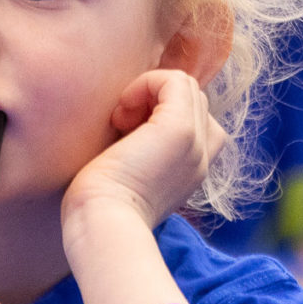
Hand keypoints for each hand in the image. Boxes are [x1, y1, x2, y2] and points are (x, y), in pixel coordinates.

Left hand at [63, 69, 226, 237]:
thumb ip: (143, 150)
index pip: (199, 121)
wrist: (101, 223)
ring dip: (150, 91)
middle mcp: (201, 157)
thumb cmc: (100, 205)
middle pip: (192, 99)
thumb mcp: (130, 174)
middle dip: (155, 100)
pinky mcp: (179, 130)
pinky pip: (176, 80)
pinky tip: (122, 114)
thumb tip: (130, 121)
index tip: (129, 134)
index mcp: (193, 170)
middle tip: (122, 127)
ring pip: (186, 87)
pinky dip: (146, 84)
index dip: (164, 113)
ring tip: (122, 122)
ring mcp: (195, 143)